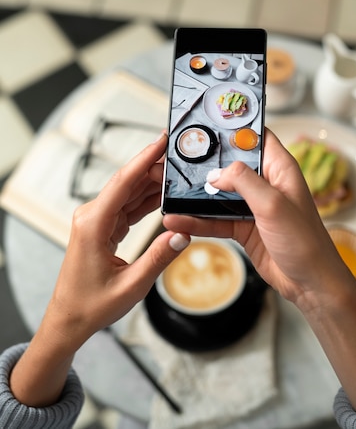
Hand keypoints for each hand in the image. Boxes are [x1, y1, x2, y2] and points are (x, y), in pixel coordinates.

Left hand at [50, 132, 189, 346]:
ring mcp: (96, 220)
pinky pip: (128, 206)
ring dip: (153, 184)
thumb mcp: (132, 286)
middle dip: (155, 169)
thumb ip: (159, 257)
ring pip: (129, 192)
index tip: (161, 141)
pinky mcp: (103, 226)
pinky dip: (147, 200)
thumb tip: (183, 233)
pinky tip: (165, 195)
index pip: (122, 182)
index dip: (144, 159)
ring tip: (178, 176)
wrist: (69, 319)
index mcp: (93, 225)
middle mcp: (92, 216)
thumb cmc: (92, 305)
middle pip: (128, 183)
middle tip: (182, 162)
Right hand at [165, 128, 355, 416]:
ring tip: (171, 193)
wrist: (310, 283)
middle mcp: (266, 183)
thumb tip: (216, 173)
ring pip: (219, 193)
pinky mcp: (243, 227)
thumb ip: (244, 181)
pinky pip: (215, 219)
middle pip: (231, 164)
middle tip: (179, 158)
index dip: (236, 128)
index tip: (209, 122)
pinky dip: (197, 220)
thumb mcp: (273, 204)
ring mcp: (253, 206)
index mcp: (280, 169)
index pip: (257, 137)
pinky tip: (178, 221)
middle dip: (207, 163)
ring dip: (197, 195)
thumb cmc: (304, 241)